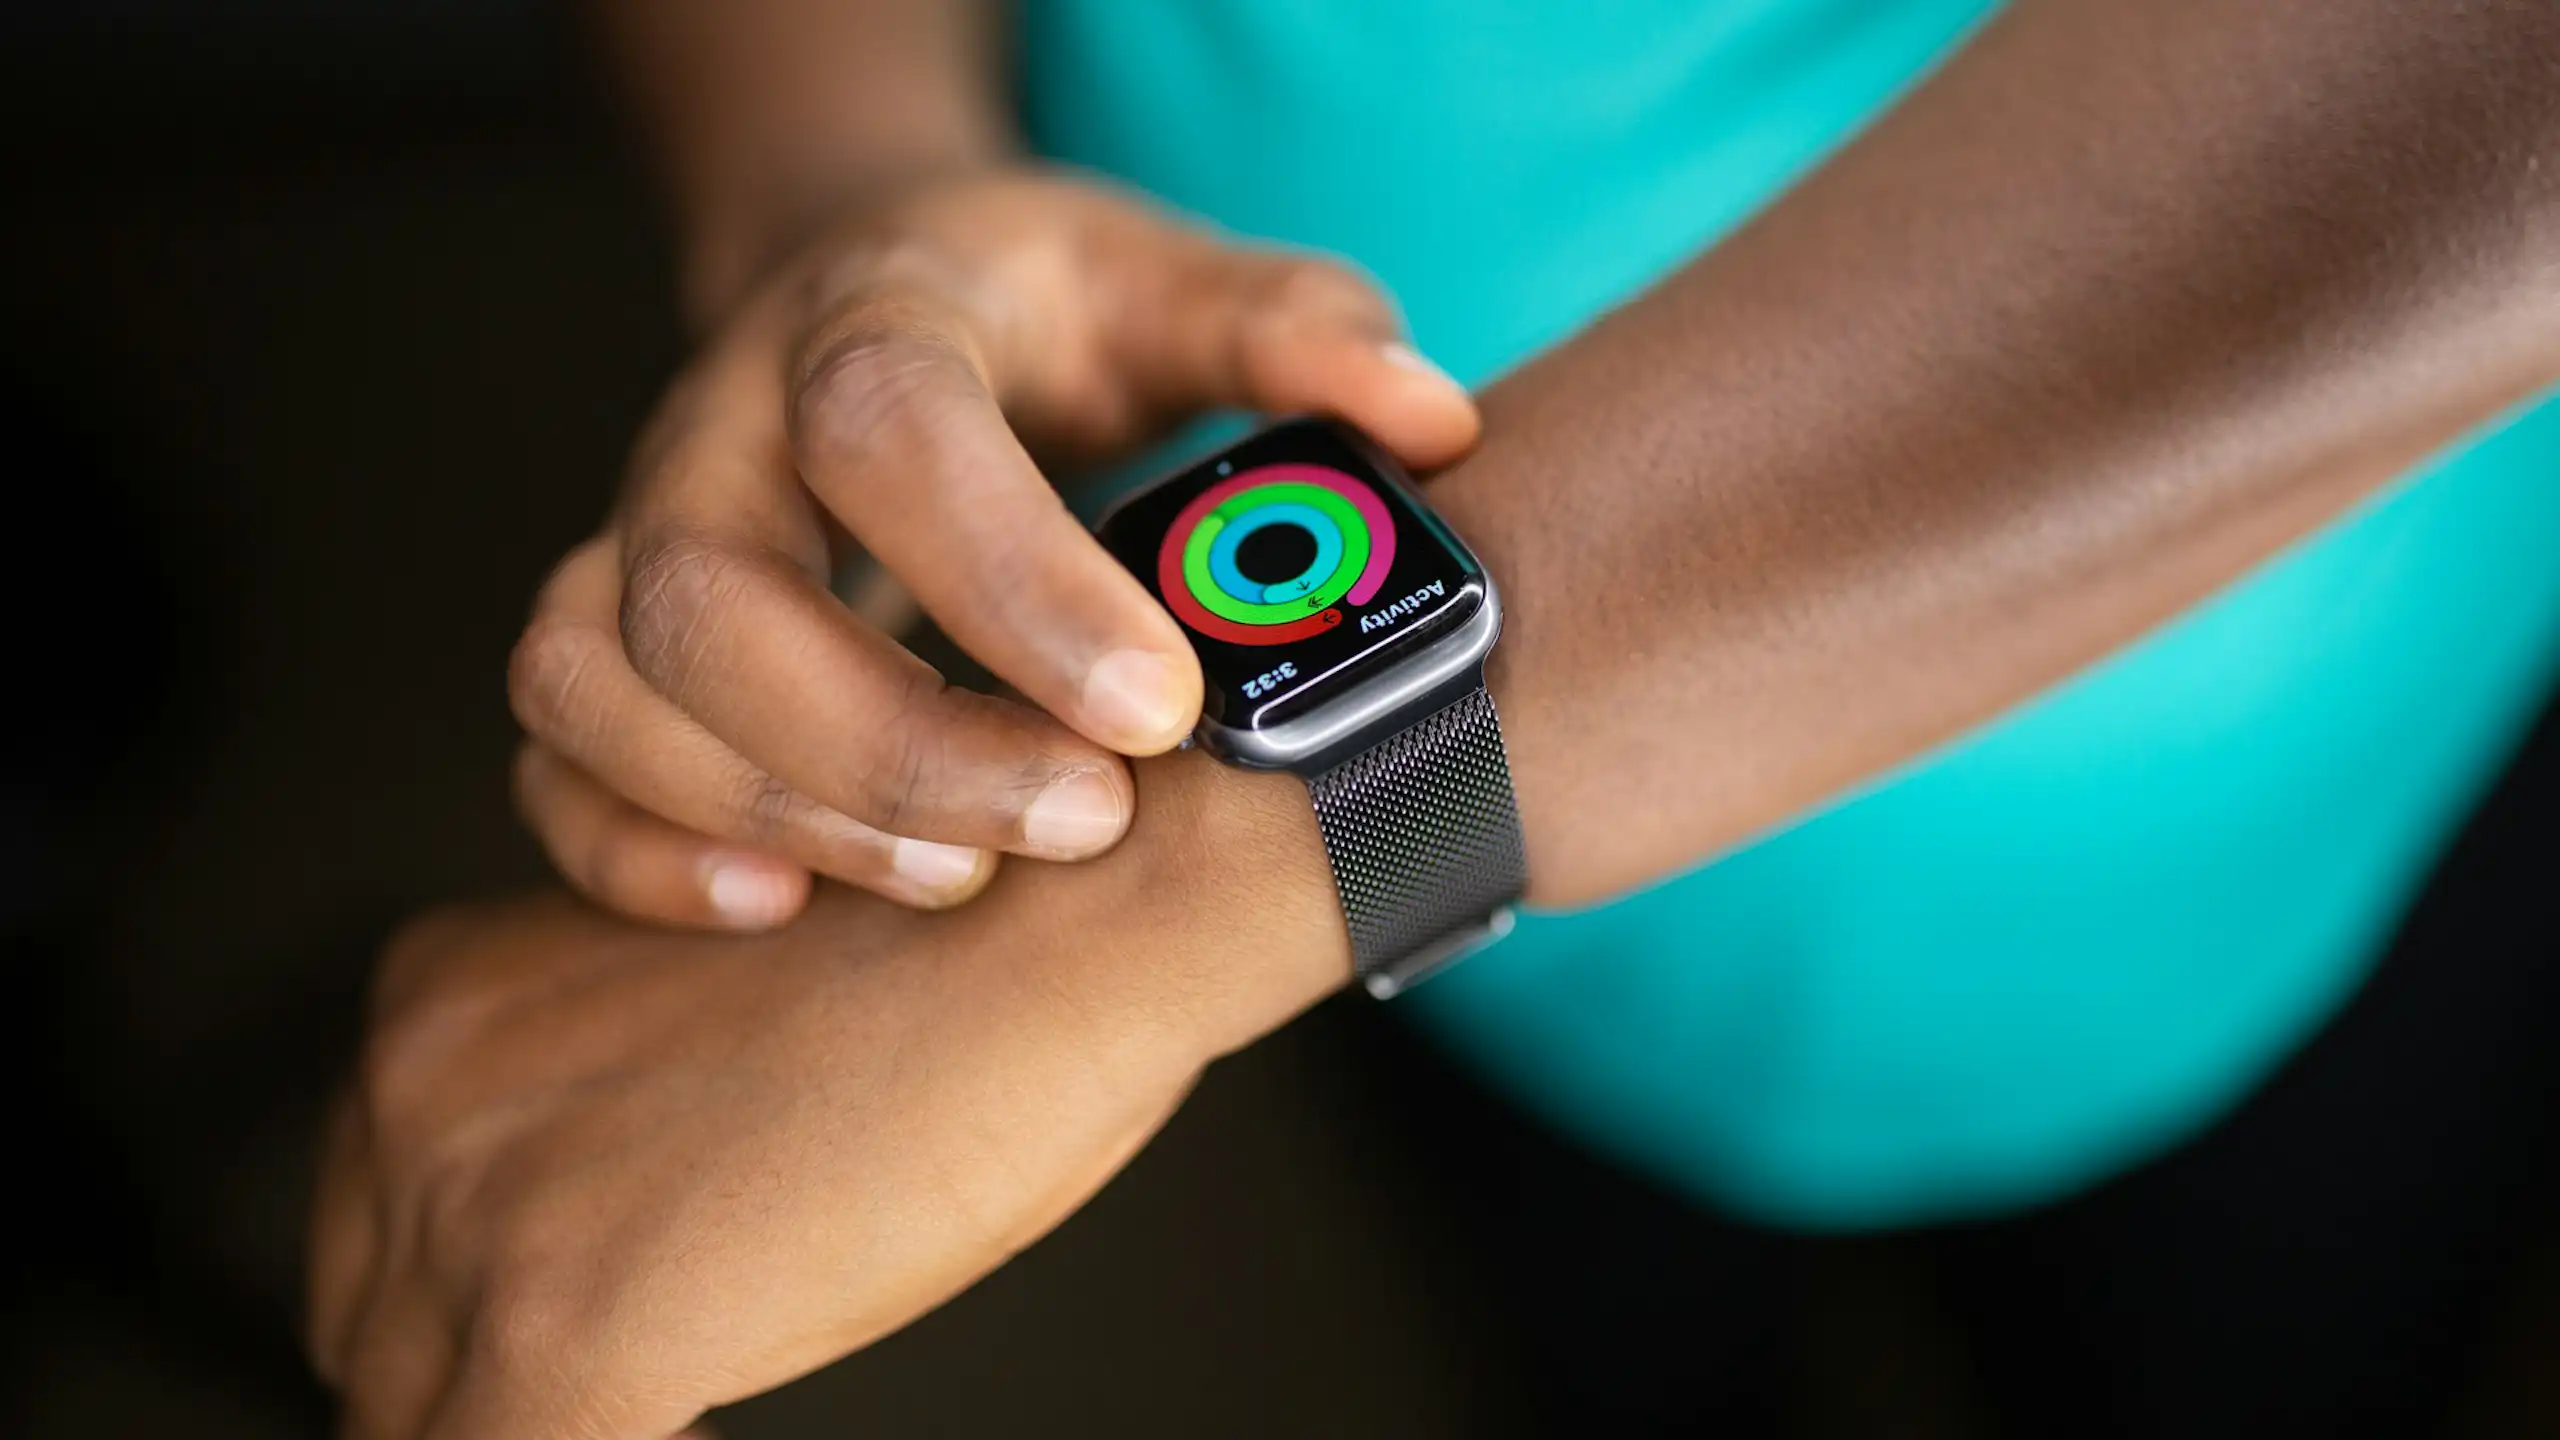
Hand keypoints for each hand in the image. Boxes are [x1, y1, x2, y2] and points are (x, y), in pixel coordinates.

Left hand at [308, 753, 1347, 1438]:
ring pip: (415, 1412)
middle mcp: (416, 1089)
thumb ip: (610, 1089)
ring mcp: (480, 1217)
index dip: (478, 1304)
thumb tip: (631, 1209)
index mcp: (441, 993)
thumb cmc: (959, 941)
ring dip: (543, 1415)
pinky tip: (705, 1430)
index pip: (383, 1223)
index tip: (603, 1318)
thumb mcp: (704, 997)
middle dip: (489, 1371)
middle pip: (377, 1326)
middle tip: (648, 1372)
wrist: (1071, 911)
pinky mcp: (570, 1332)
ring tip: (690, 1393)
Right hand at [509, 170, 1477, 930]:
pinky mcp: (615, 635)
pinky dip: (636, 850)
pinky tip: (780, 908)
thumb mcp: (1172, 285)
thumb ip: (1297, 331)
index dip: (1012, 581)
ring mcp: (643, 531)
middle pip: (709, 589)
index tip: (1159, 710)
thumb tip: (1430, 423)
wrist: (874, 290)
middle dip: (889, 740)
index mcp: (873, 317)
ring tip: (950, 883)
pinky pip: (554, 754)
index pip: (888, 429)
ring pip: (597, 676)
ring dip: (763, 804)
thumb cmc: (1043, 315)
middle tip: (1077, 827)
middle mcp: (723, 427)